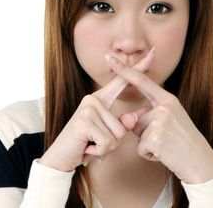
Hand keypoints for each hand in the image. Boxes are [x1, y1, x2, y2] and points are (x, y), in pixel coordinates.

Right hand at [38, 48, 153, 171]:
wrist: (59, 158)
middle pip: (123, 126)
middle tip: (93, 142)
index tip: (153, 52)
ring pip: (117, 135)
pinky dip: (98, 151)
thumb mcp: (107, 134)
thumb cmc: (85, 144)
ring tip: (89, 144)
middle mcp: (94, 99)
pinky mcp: (84, 121)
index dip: (138, 67)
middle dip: (111, 141)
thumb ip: (122, 123)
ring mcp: (88, 109)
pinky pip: (107, 142)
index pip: (122, 81)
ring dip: (105, 147)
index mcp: (100, 99)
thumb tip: (137, 115)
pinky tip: (86, 148)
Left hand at [106, 52, 212, 183]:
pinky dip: (149, 154)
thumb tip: (126, 120)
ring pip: (137, 133)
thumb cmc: (183, 141)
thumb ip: (147, 116)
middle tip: (167, 139)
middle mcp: (164, 107)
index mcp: (168, 99)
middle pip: (137, 118)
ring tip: (167, 146)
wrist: (201, 162)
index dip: (124, 69)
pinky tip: (164, 154)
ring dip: (147, 144)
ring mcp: (160, 122)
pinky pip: (140, 147)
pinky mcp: (156, 139)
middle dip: (145, 132)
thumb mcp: (168, 121)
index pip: (142, 81)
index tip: (109, 58)